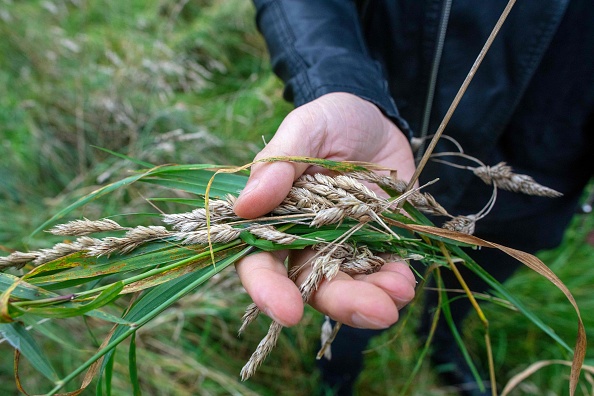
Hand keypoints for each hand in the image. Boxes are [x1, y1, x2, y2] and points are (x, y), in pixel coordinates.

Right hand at [234, 92, 416, 328]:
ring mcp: (341, 245)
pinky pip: (381, 273)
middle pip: (310, 284)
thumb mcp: (307, 128)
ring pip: (348, 286)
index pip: (259, 261)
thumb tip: (245, 206)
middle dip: (341, 302)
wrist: (377, 120)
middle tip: (375, 312)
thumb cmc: (332, 120)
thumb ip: (278, 164)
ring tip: (399, 295)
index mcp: (273, 216)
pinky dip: (394, 282)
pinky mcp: (375, 245)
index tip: (287, 311)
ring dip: (372, 299)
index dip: (268, 290)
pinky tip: (405, 282)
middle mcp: (303, 239)